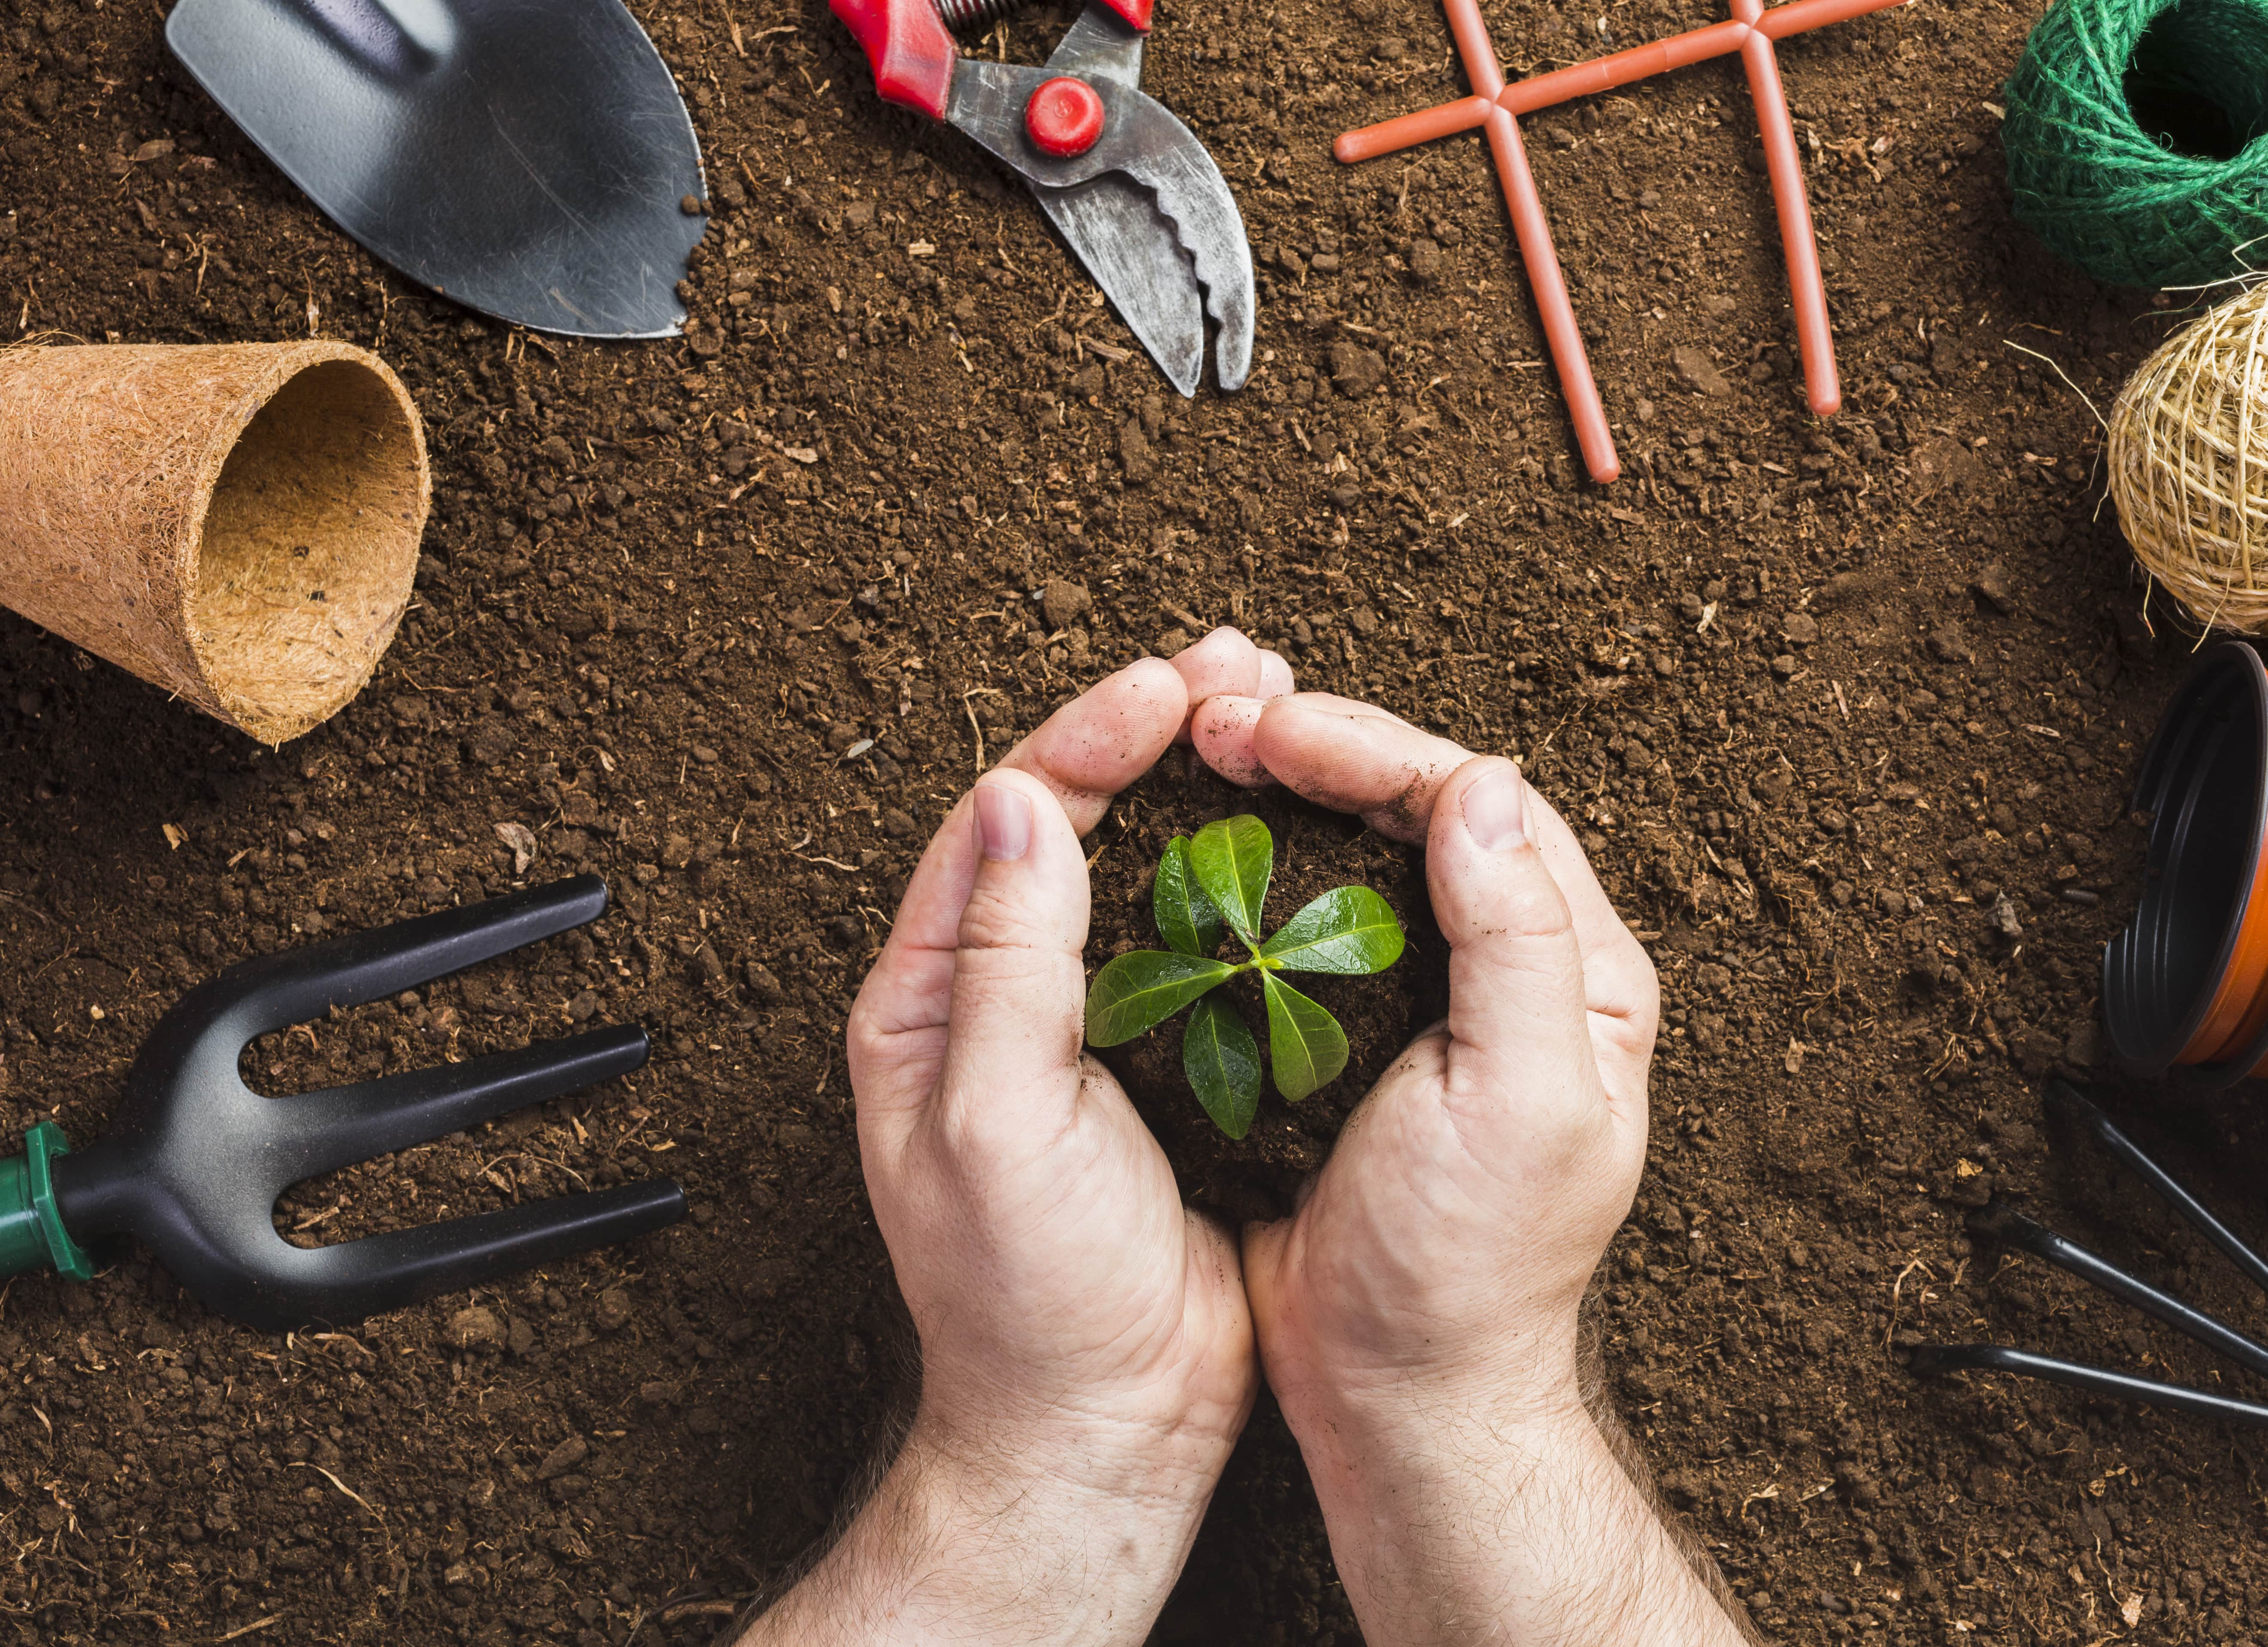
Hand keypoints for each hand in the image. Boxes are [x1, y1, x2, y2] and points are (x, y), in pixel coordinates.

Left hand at [746, 631, 1291, 1646]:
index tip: (1167, 684)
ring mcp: (1087, 1030)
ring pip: (1142, 872)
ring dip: (1207, 789)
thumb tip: (1014, 805)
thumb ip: (1001, 964)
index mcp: (930, 1002)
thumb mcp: (996, 1126)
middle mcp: (1000, 999)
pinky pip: (1201, 945)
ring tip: (1280, 714)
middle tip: (1240, 666)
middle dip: (1152, 735)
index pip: (1001, 825)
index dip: (1083, 739)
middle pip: (1071, 825)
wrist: (1101, 1432)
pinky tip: (1307, 835)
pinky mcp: (1165, 1068)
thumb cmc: (1028, 1304)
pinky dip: (1248, 877)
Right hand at [1190, 693, 1749, 1646]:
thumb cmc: (1467, 1266)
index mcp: (1584, 975)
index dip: (1378, 750)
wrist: (1400, 1395)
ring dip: (1284, 796)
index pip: (1486, 810)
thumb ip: (1521, 942)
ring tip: (1197, 754)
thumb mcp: (1520, 1102)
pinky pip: (1312, 924)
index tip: (1272, 727)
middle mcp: (1520, 972)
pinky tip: (1195, 848)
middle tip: (1218, 722)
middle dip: (1324, 750)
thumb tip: (1485, 788)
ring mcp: (1432, 1003)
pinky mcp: (1356, 1040)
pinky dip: (1257, 873)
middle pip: (1425, 813)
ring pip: (1364, 856)